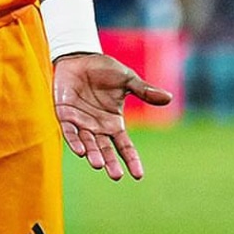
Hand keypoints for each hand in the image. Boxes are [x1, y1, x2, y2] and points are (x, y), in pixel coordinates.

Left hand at [53, 52, 173, 179]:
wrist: (79, 57)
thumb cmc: (104, 70)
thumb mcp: (127, 80)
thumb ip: (144, 91)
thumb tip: (168, 97)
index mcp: (114, 123)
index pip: (125, 147)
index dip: (131, 160)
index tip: (138, 175)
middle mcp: (97, 127)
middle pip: (105, 150)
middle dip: (110, 163)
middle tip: (115, 175)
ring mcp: (81, 122)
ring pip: (87, 143)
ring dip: (92, 154)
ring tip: (98, 164)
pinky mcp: (65, 113)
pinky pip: (69, 130)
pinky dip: (74, 140)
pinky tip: (79, 151)